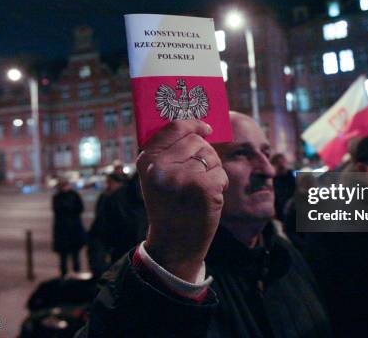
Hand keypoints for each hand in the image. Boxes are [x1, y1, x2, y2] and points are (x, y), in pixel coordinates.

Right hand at [136, 120, 228, 281]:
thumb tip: (195, 126)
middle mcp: (161, 166)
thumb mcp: (157, 177)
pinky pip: (220, 173)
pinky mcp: (204, 188)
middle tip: (197, 176)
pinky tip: (208, 199)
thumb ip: (168, 152)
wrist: (173, 244)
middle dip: (204, 155)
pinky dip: (220, 184)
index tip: (206, 127)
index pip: (174, 127)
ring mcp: (182, 177)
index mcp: (147, 160)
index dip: (193, 124)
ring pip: (211, 156)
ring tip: (199, 190)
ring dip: (212, 170)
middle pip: (197, 141)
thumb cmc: (169, 206)